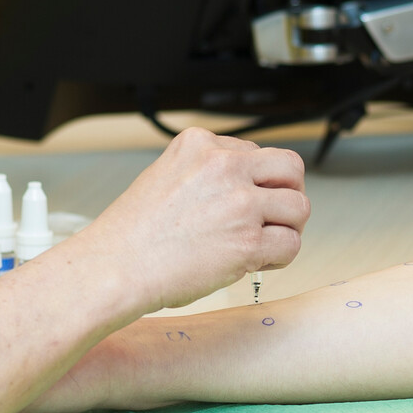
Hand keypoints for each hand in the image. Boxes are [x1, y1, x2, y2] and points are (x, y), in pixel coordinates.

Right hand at [80, 128, 307, 312]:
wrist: (113, 267)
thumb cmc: (131, 235)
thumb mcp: (163, 176)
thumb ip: (203, 174)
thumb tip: (239, 188)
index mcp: (199, 145)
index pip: (256, 153)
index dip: (256, 182)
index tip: (244, 202)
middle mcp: (223, 166)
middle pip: (290, 169)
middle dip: (287, 194)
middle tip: (272, 217)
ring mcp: (239, 203)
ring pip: (299, 207)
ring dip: (287, 228)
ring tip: (264, 243)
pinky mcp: (247, 242)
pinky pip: (291, 245)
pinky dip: (280, 258)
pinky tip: (257, 262)